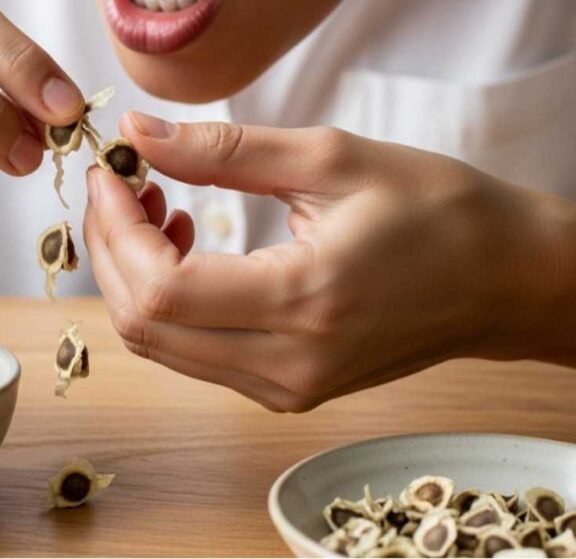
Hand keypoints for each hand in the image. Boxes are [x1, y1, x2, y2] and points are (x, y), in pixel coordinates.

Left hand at [84, 112, 575, 411]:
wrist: (502, 280)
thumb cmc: (437, 213)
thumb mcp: (331, 159)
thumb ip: (224, 150)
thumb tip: (142, 136)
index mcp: (304, 303)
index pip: (161, 290)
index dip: (115, 230)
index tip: (111, 174)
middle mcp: (287, 366)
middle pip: (146, 327)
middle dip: (110, 251)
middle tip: (121, 187)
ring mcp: (284, 390)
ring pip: (161, 346)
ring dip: (134, 276)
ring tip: (154, 208)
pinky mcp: (285, 391)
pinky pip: (193, 353)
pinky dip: (168, 302)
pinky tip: (184, 248)